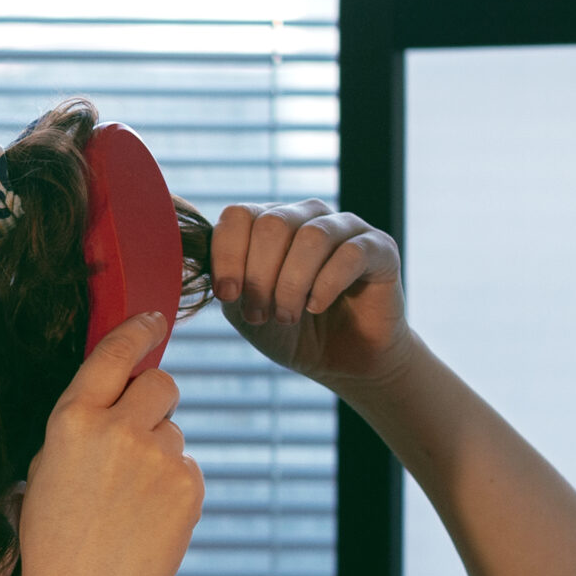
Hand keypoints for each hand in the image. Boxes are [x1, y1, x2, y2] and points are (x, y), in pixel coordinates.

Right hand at [16, 310, 203, 575]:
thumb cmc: (53, 540)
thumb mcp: (45, 469)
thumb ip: (81, 429)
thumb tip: (117, 403)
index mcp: (71, 420)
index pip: (115, 353)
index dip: (138, 331)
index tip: (154, 321)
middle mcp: (119, 429)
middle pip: (161, 383)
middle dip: (153, 400)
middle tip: (136, 435)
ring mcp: (160, 457)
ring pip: (174, 431)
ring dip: (158, 453)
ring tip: (128, 500)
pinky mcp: (189, 486)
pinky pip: (186, 468)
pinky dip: (171, 487)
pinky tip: (145, 518)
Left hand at [211, 200, 416, 391]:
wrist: (340, 360)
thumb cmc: (288, 331)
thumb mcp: (243, 309)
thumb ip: (224, 282)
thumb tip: (196, 260)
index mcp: (268, 224)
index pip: (239, 215)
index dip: (228, 255)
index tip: (228, 296)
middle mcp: (306, 217)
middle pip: (272, 224)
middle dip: (259, 277)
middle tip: (261, 314)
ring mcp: (345, 228)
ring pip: (311, 236)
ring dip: (291, 284)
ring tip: (287, 315)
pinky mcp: (378, 247)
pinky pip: (349, 253)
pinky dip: (324, 285)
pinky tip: (316, 306)